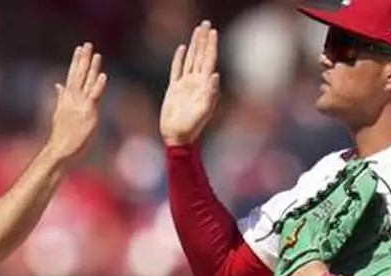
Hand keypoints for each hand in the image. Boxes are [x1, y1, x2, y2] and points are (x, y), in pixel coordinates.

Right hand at [45, 43, 107, 160]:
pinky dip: (98, 85)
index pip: (71, 74)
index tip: (79, 48)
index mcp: (66, 97)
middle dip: (83, 59)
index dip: (76, 60)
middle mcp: (72, 97)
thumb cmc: (61, 133)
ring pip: (86, 82)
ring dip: (91, 67)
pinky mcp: (88, 112)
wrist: (60, 147)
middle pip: (78, 74)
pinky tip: (103, 75)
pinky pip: (94, 96)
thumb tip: (58, 84)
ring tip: (96, 54)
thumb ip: (60, 96)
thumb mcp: (59, 111)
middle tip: (87, 44)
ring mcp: (79, 104)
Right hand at [160, 20, 219, 146]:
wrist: (177, 136)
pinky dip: (179, 59)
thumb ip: (210, 94)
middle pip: (200, 56)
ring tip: (197, 31)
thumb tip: (215, 74)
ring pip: (190, 59)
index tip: (213, 32)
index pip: (208, 60)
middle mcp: (196, 82)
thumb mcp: (204, 111)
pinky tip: (182, 49)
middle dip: (203, 40)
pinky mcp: (174, 89)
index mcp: (204, 85)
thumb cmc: (192, 127)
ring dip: (193, 45)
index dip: (211, 46)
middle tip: (205, 24)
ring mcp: (185, 84)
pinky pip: (176, 70)